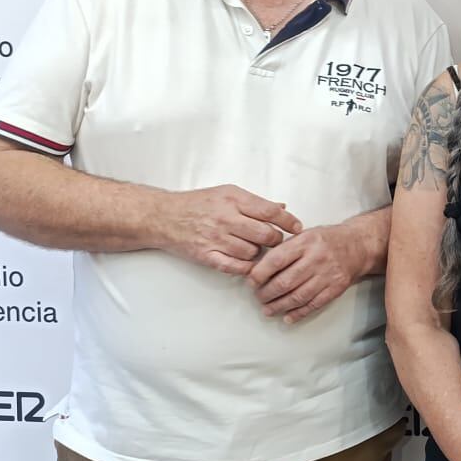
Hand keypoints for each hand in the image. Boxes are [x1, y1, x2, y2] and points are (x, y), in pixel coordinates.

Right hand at [161, 185, 300, 275]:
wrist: (163, 216)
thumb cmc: (197, 203)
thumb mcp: (227, 193)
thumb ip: (255, 202)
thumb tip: (282, 208)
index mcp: (233, 199)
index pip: (270, 212)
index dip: (289, 221)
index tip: (298, 228)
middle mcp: (226, 218)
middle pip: (266, 235)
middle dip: (276, 240)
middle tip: (275, 241)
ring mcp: (215, 238)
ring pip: (253, 253)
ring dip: (259, 254)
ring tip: (254, 249)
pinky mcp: (206, 255)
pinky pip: (235, 267)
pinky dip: (245, 267)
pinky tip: (246, 262)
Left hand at [250, 221, 364, 322]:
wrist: (358, 245)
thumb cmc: (326, 240)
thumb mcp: (304, 235)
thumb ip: (284, 249)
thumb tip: (259, 268)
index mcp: (306, 242)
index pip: (276, 260)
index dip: (260, 274)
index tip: (251, 281)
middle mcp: (317, 258)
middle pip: (285, 282)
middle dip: (266, 294)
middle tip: (258, 297)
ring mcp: (327, 275)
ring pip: (297, 297)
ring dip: (279, 306)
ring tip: (268, 309)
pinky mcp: (335, 288)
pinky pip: (313, 304)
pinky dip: (298, 313)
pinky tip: (287, 316)